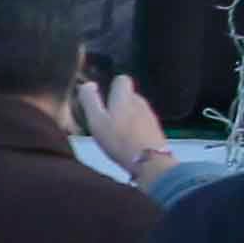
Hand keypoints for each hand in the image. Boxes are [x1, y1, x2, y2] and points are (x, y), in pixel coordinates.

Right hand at [83, 71, 174, 185]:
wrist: (150, 163)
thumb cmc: (119, 140)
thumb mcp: (96, 121)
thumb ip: (90, 101)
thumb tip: (87, 84)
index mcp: (125, 98)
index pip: (122, 79)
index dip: (112, 85)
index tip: (102, 97)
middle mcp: (140, 103)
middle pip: (128, 95)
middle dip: (118, 102)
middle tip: (105, 118)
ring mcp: (150, 116)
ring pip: (135, 109)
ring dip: (126, 115)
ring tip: (115, 131)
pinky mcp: (156, 130)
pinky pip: (142, 122)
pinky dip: (135, 127)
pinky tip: (127, 141)